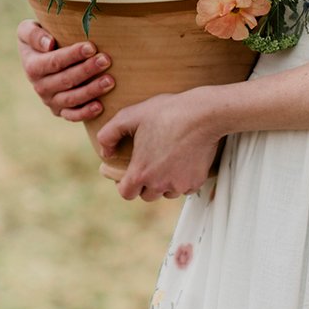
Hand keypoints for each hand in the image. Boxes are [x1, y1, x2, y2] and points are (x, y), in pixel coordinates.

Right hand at [16, 17, 113, 121]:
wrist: (40, 57)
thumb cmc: (40, 38)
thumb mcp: (27, 30)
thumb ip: (33, 34)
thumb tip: (48, 44)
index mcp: (32, 67)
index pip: (55, 62)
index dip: (73, 55)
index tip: (91, 47)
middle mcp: (40, 86)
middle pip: (66, 80)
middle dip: (87, 70)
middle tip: (106, 60)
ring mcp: (50, 101)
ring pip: (71, 99)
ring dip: (91, 90)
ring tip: (110, 81)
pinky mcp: (60, 111)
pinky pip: (72, 116)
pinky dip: (85, 113)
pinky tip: (100, 106)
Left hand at [96, 88, 225, 202]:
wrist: (203, 114)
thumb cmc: (167, 113)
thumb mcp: (130, 115)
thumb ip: (109, 134)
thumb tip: (106, 152)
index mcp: (141, 172)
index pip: (126, 194)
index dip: (125, 185)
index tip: (129, 175)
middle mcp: (159, 184)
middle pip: (147, 195)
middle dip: (146, 184)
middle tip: (149, 165)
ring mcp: (179, 184)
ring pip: (167, 193)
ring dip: (165, 183)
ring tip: (167, 161)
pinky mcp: (196, 181)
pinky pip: (185, 188)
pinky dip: (182, 179)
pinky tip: (183, 161)